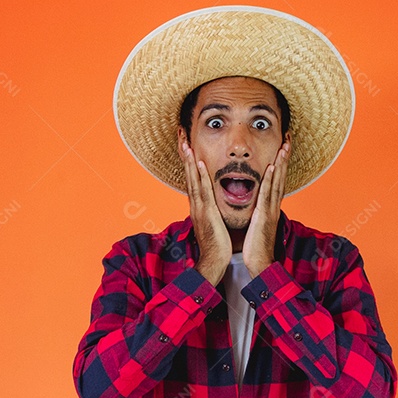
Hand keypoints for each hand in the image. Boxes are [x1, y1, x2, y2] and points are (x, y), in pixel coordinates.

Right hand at [177, 127, 230, 284]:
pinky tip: (200, 163)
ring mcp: (199, 208)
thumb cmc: (216, 245)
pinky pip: (204, 191)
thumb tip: (211, 205)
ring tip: (186, 143)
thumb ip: (210, 212)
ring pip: (194, 180)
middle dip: (185, 156)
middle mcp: (195, 204)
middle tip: (181, 136)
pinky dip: (201, 176)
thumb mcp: (212, 223)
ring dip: (190, 161)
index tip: (186, 146)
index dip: (189, 162)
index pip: (192, 179)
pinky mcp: (207, 213)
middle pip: (189, 175)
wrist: (214, 261)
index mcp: (198, 206)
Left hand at [243, 134, 290, 277]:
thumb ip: (258, 214)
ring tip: (283, 146)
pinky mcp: (264, 216)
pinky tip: (272, 167)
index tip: (282, 149)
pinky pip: (266, 195)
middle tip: (287, 140)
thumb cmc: (257, 248)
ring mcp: (270, 211)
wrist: (261, 265)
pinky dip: (270, 180)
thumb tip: (257, 207)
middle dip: (284, 158)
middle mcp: (273, 206)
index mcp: (270, 208)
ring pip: (276, 182)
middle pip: (280, 178)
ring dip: (280, 164)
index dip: (280, 165)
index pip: (276, 182)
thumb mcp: (258, 226)